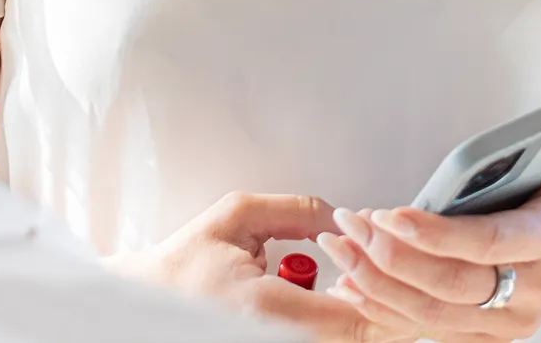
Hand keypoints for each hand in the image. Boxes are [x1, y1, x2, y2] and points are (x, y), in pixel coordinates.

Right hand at [107, 191, 418, 342]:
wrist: (150, 304)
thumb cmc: (185, 265)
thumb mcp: (236, 216)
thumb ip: (295, 211)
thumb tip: (341, 217)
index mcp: (266, 310)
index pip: (355, 321)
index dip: (385, 293)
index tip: (390, 265)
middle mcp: (276, 340)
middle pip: (361, 341)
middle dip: (383, 303)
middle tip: (381, 269)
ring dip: (365, 316)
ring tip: (357, 280)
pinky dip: (342, 325)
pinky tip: (337, 299)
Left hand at [316, 89, 540, 340]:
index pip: (490, 243)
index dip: (438, 234)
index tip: (392, 214)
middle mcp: (531, 291)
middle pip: (452, 285)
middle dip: (394, 257)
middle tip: (352, 224)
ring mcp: (506, 321)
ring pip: (432, 315)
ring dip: (378, 282)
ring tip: (340, 247)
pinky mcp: (484, 335)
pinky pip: (426, 332)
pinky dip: (384, 310)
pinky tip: (350, 283)